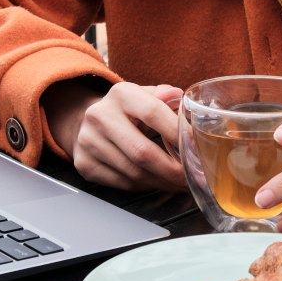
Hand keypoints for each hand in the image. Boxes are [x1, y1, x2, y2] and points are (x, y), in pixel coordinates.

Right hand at [44, 79, 185, 191]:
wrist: (86, 122)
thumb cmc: (127, 111)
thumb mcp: (144, 96)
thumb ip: (166, 97)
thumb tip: (183, 100)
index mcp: (120, 94)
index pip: (153, 112)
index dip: (177, 132)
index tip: (196, 148)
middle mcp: (100, 116)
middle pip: (142, 152)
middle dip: (172, 170)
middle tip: (193, 177)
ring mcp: (89, 142)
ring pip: (134, 173)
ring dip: (162, 182)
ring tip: (180, 183)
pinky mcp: (85, 164)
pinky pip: (123, 183)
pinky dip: (146, 186)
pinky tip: (160, 183)